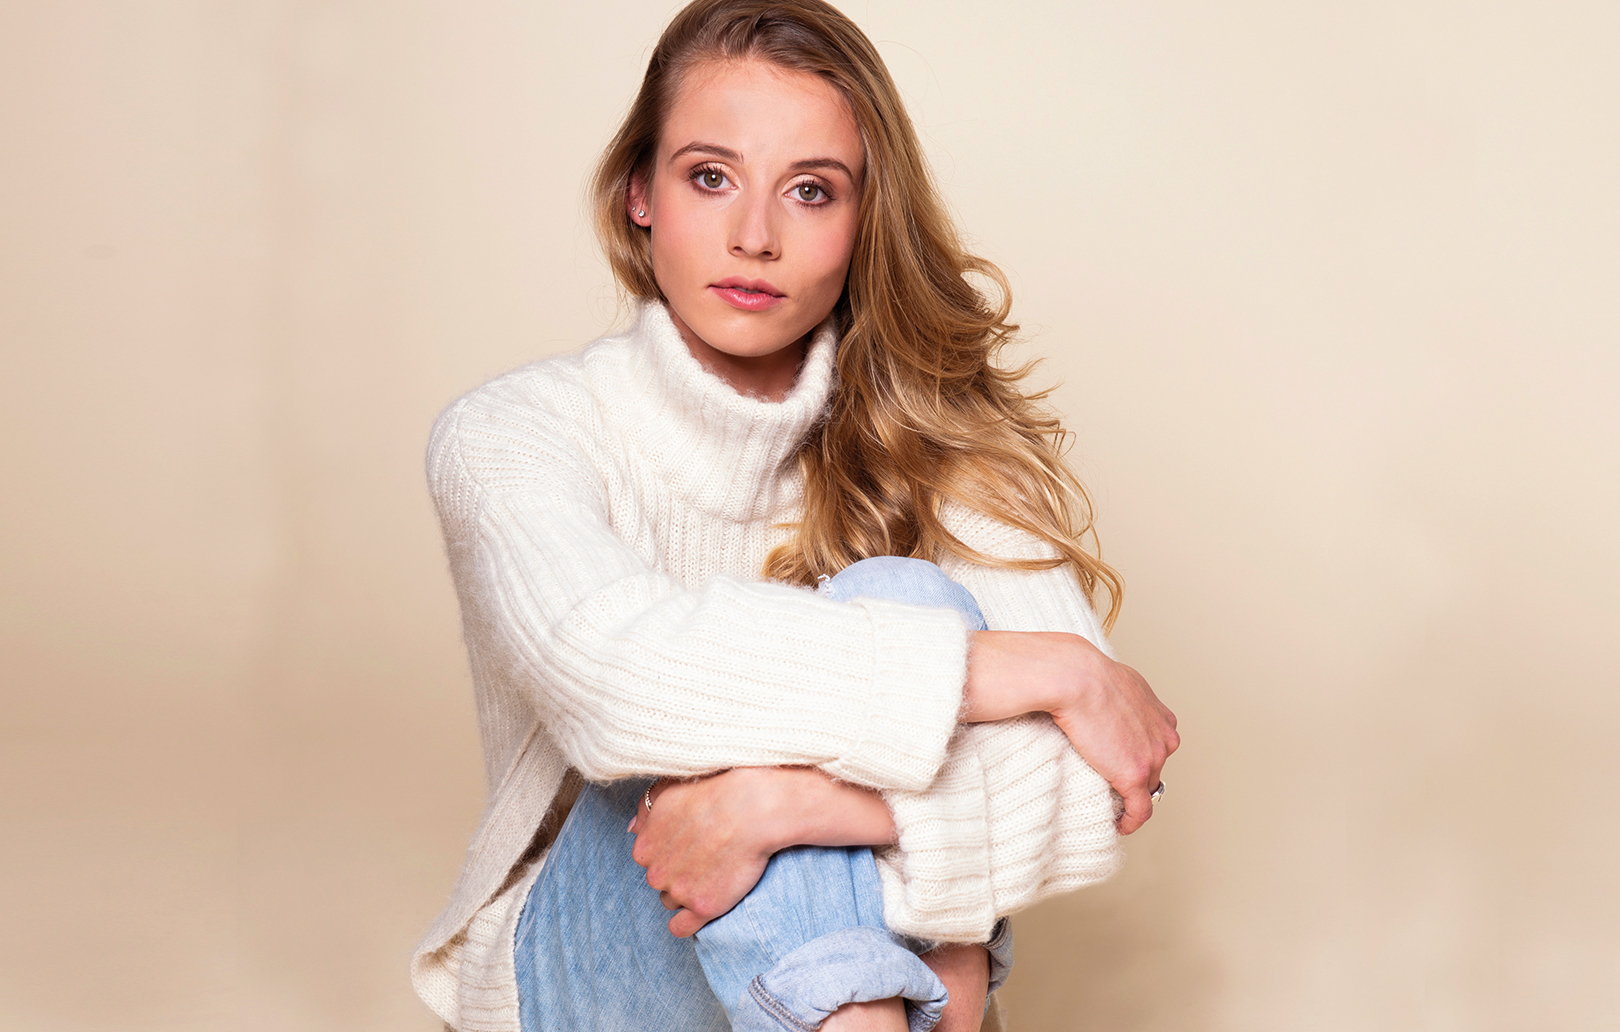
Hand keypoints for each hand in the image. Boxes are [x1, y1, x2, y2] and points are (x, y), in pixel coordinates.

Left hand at [627, 769, 776, 936]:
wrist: (752, 809)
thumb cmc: (715, 791)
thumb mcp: (669, 789)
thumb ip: (645, 810)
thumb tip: (633, 828)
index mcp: (644, 846)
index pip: (649, 859)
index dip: (670, 852)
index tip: (689, 844)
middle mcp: (656, 872)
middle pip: (661, 881)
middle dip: (677, 872)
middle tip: (704, 856)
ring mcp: (679, 892)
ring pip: (673, 901)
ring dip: (685, 894)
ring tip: (711, 875)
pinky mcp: (703, 908)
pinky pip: (682, 927)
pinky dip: (686, 923)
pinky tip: (697, 910)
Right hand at [965, 631, 1178, 834]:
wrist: (1072, 676)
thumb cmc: (1077, 671)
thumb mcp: (1108, 676)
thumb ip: (1113, 691)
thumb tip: (1090, 691)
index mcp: (1158, 712)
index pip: (1156, 744)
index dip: (1139, 756)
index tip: (1119, 764)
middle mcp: (1163, 735)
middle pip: (1154, 768)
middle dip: (1135, 777)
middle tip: (1109, 785)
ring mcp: (1152, 757)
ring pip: (1147, 789)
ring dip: (1130, 799)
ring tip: (1109, 804)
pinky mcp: (1134, 775)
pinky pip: (1140, 811)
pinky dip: (1131, 822)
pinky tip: (1118, 825)